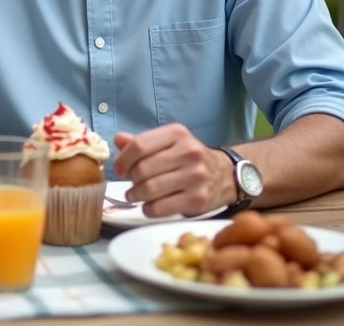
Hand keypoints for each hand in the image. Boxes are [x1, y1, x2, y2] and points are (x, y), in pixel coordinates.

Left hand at [113, 124, 236, 217]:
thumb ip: (142, 142)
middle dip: (131, 179)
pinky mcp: (198, 199)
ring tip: (135, 195)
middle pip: (143, 169)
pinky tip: (148, 206)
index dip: (123, 159)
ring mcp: (195, 177)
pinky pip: (161, 208)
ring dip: (136, 195)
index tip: (119, 169)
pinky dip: (148, 209)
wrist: (225, 175)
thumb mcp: (168, 142)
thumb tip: (117, 139)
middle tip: (130, 183)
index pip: (139, 145)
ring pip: (150, 189)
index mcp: (177, 134)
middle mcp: (189, 153)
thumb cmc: (188, 158)